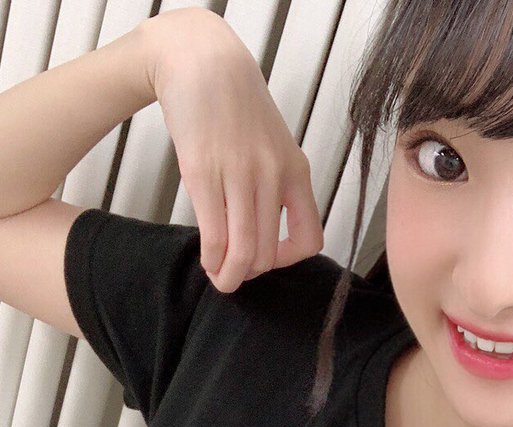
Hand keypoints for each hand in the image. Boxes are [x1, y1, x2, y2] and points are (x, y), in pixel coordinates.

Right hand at [144, 9, 324, 293]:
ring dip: (230, 275)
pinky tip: (207, 259)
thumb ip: (274, 185)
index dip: (288, 261)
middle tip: (234, 274)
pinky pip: (215, 235)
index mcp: (295, 172)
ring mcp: (240, 175)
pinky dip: (212, 258)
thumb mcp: (272, 144)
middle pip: (270, 253)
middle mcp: (273, 176)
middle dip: (250, 273)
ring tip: (220, 277)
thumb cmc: (236, 106)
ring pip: (245, 251)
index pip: (310, 239)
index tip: (268, 258)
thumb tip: (264, 232)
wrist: (203, 61)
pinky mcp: (205, 173)